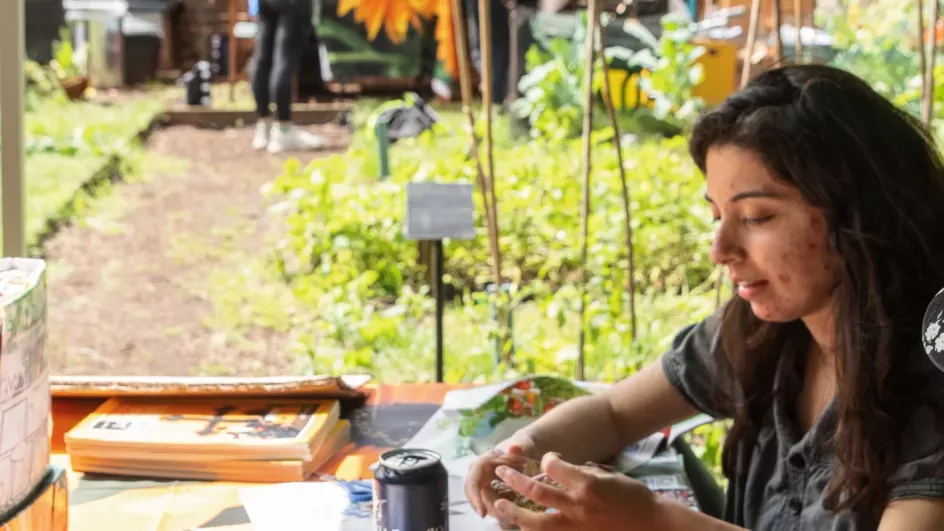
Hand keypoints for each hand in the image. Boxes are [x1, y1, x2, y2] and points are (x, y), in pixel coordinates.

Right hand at [465, 433, 538, 517]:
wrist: (524, 446)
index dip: (475, 497)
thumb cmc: (522, 444)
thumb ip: (521, 446)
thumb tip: (513, 448)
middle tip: (500, 517)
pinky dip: (497, 508)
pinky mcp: (489, 487)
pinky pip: (489, 500)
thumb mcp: (524, 443)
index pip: (473, 481)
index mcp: (483, 461)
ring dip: (491, 508)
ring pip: (481, 499)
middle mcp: (479, 472)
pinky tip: (508, 512)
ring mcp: (483, 480)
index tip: (483, 513)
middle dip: (483, 507)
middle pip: (473, 493)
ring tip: (506, 516)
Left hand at [491, 452, 662, 530]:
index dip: (544, 459)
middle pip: (536, 492)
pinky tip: (521, 528)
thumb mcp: (608, 476)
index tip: (545, 460)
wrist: (651, 524)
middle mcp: (577, 505)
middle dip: (515, 480)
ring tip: (498, 505)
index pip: (551, 466)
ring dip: (513, 512)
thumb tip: (567, 468)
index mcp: (585, 483)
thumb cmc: (633, 497)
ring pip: (535, 522)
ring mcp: (575, 526)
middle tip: (501, 472)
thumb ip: (584, 473)